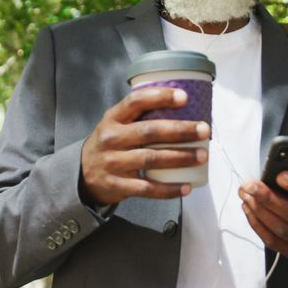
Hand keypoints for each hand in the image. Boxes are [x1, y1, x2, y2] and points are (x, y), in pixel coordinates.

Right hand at [80, 87, 210, 205]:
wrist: (83, 173)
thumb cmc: (111, 143)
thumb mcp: (116, 124)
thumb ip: (139, 115)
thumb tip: (184, 105)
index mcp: (113, 118)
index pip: (136, 101)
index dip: (160, 97)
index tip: (185, 97)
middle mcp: (111, 138)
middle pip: (149, 131)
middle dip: (180, 130)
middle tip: (204, 129)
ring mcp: (113, 163)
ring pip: (151, 159)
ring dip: (180, 157)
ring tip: (202, 155)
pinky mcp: (118, 185)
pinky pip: (147, 188)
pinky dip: (169, 189)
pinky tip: (186, 186)